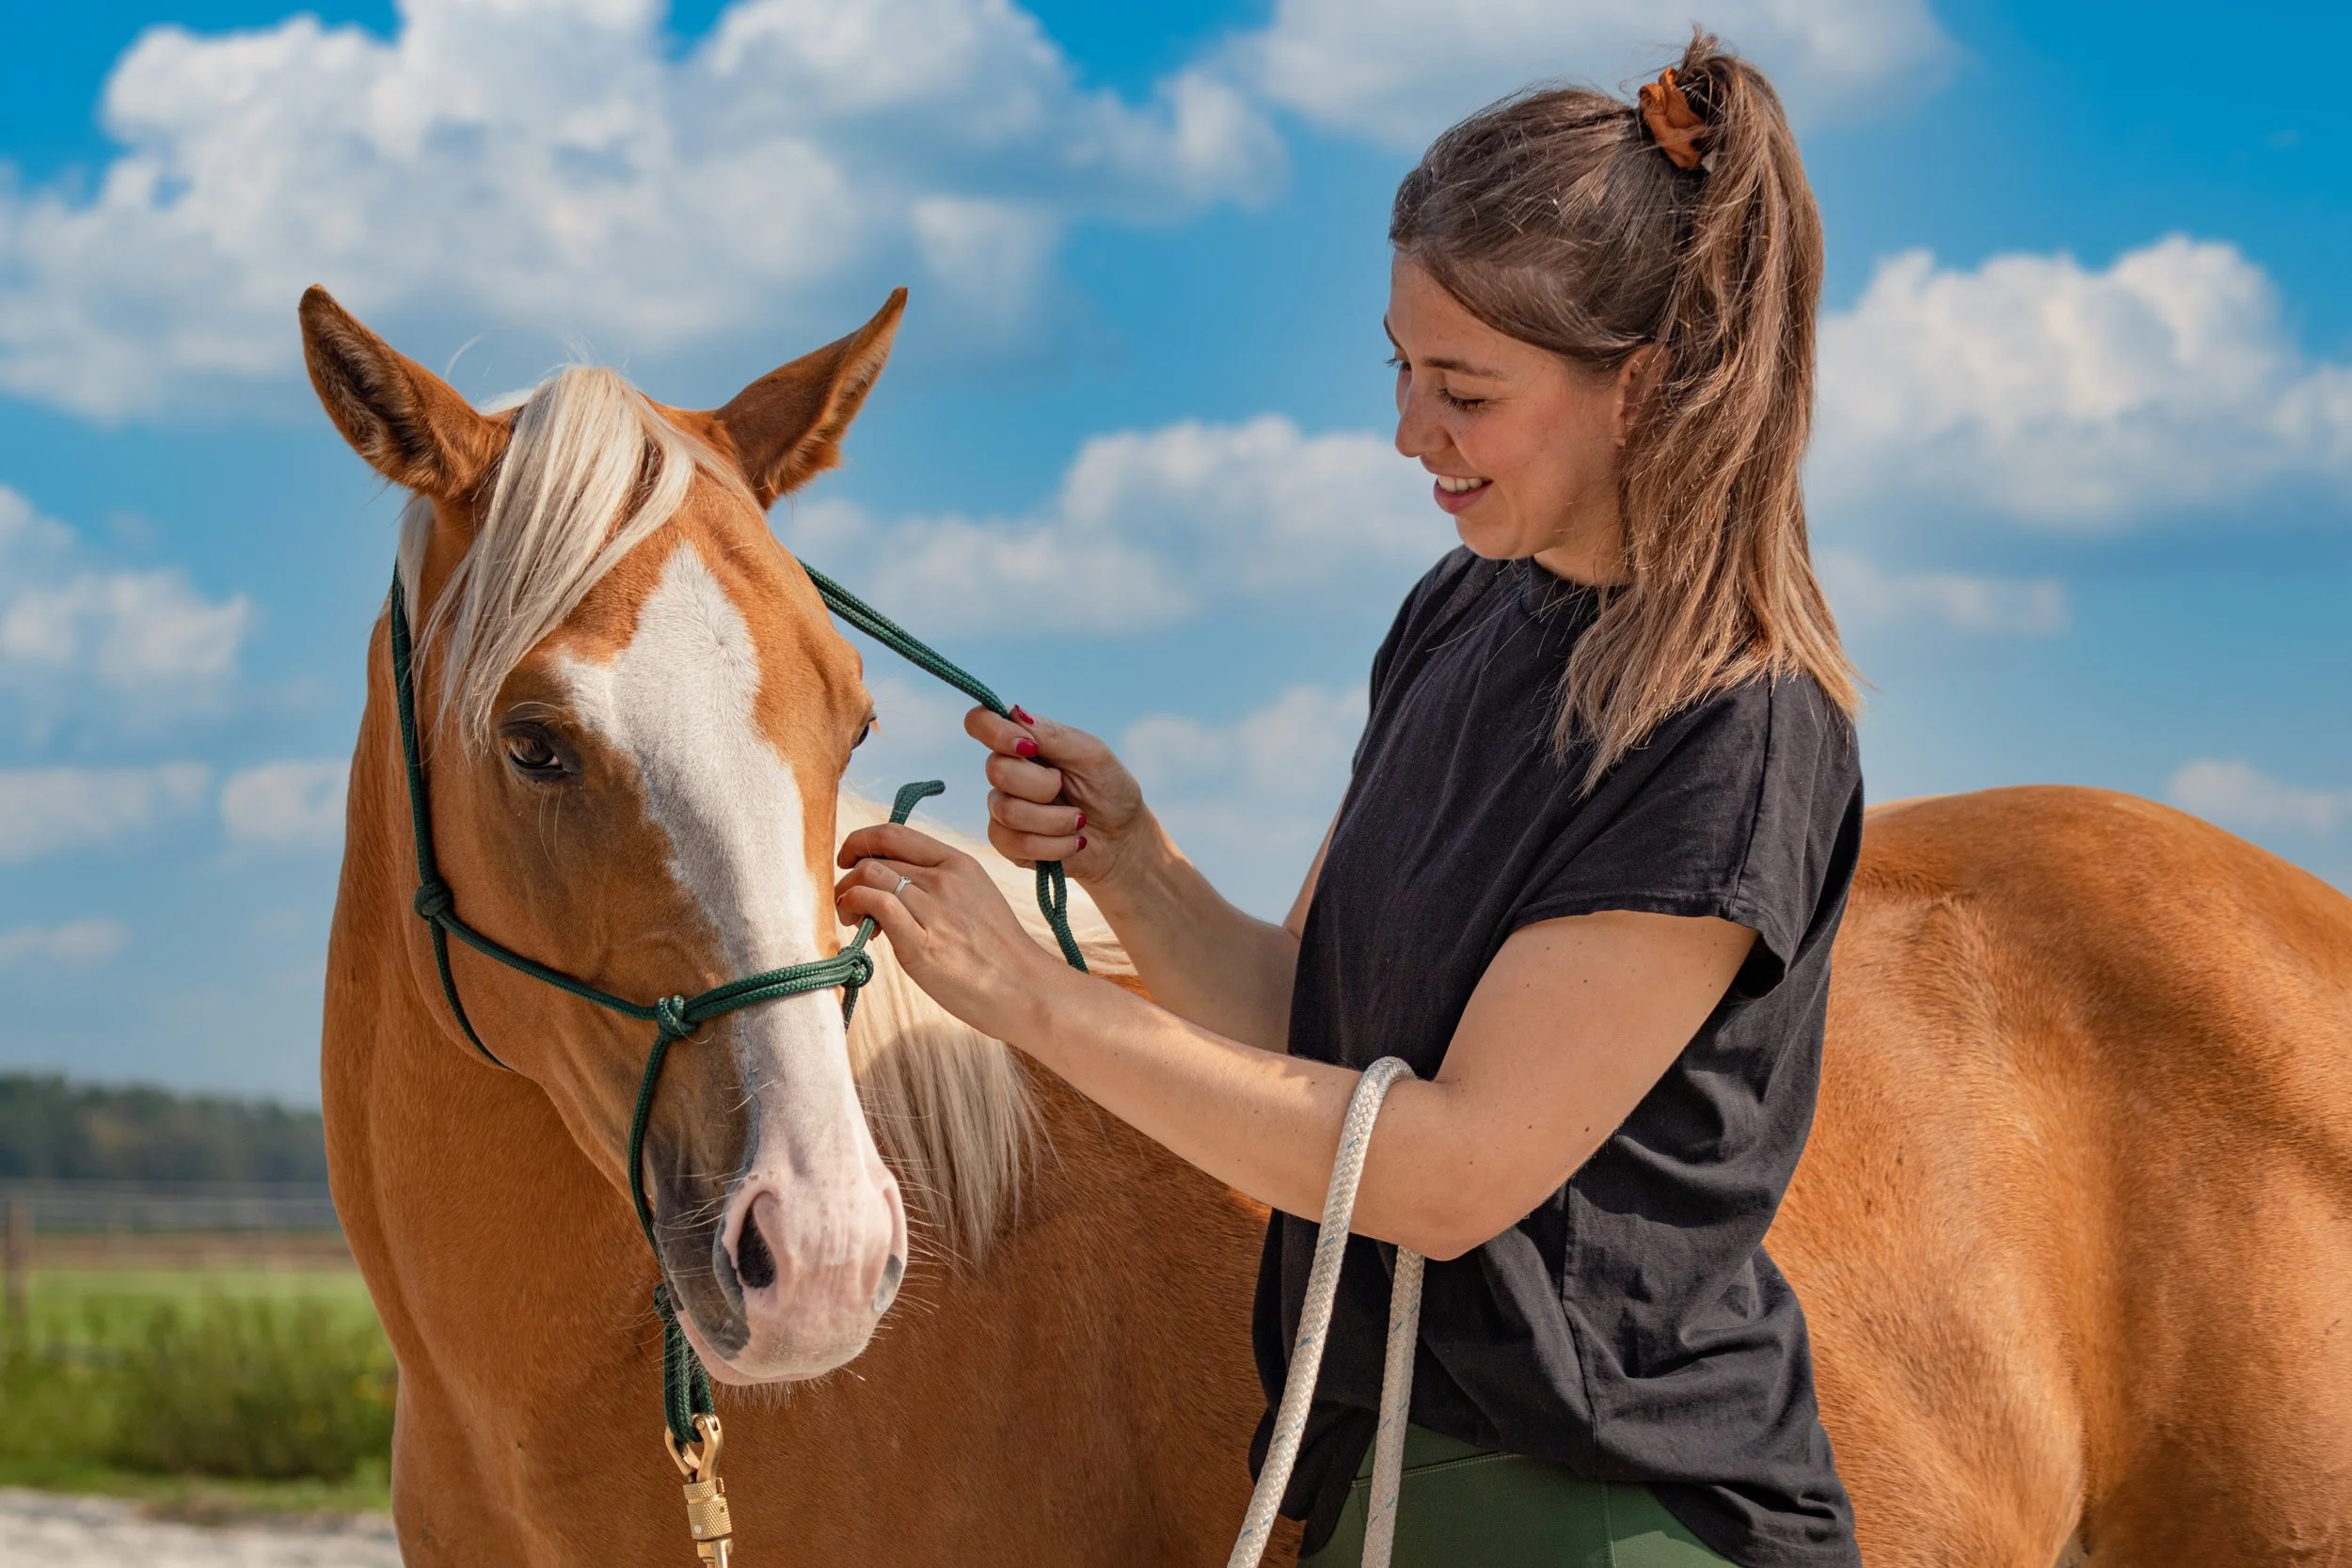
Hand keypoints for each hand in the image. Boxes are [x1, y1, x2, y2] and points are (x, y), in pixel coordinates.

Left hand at [834, 822, 1072, 1044]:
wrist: (1025, 989)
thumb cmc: (999, 953)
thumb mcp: (976, 898)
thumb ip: (939, 885)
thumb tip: (894, 885)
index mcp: (959, 863)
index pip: (895, 833)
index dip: (861, 841)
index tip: (849, 858)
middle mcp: (945, 879)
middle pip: (876, 857)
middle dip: (849, 875)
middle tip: (848, 902)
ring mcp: (934, 909)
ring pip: (868, 877)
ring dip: (846, 894)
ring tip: (851, 918)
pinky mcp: (921, 944)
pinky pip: (875, 904)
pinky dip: (855, 906)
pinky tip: (859, 927)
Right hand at [965, 706, 1149, 886]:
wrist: (1122, 839)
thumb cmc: (1110, 790)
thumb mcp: (1092, 755)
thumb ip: (1053, 735)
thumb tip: (1015, 713)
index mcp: (1024, 742)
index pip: (981, 722)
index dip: (994, 731)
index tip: (1028, 747)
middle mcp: (1007, 772)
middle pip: (996, 770)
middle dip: (1043, 785)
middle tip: (1067, 788)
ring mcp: (1003, 808)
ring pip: (1007, 811)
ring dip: (1054, 819)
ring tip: (1078, 820)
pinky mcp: (1008, 843)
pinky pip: (1015, 843)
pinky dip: (1054, 845)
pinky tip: (1072, 842)